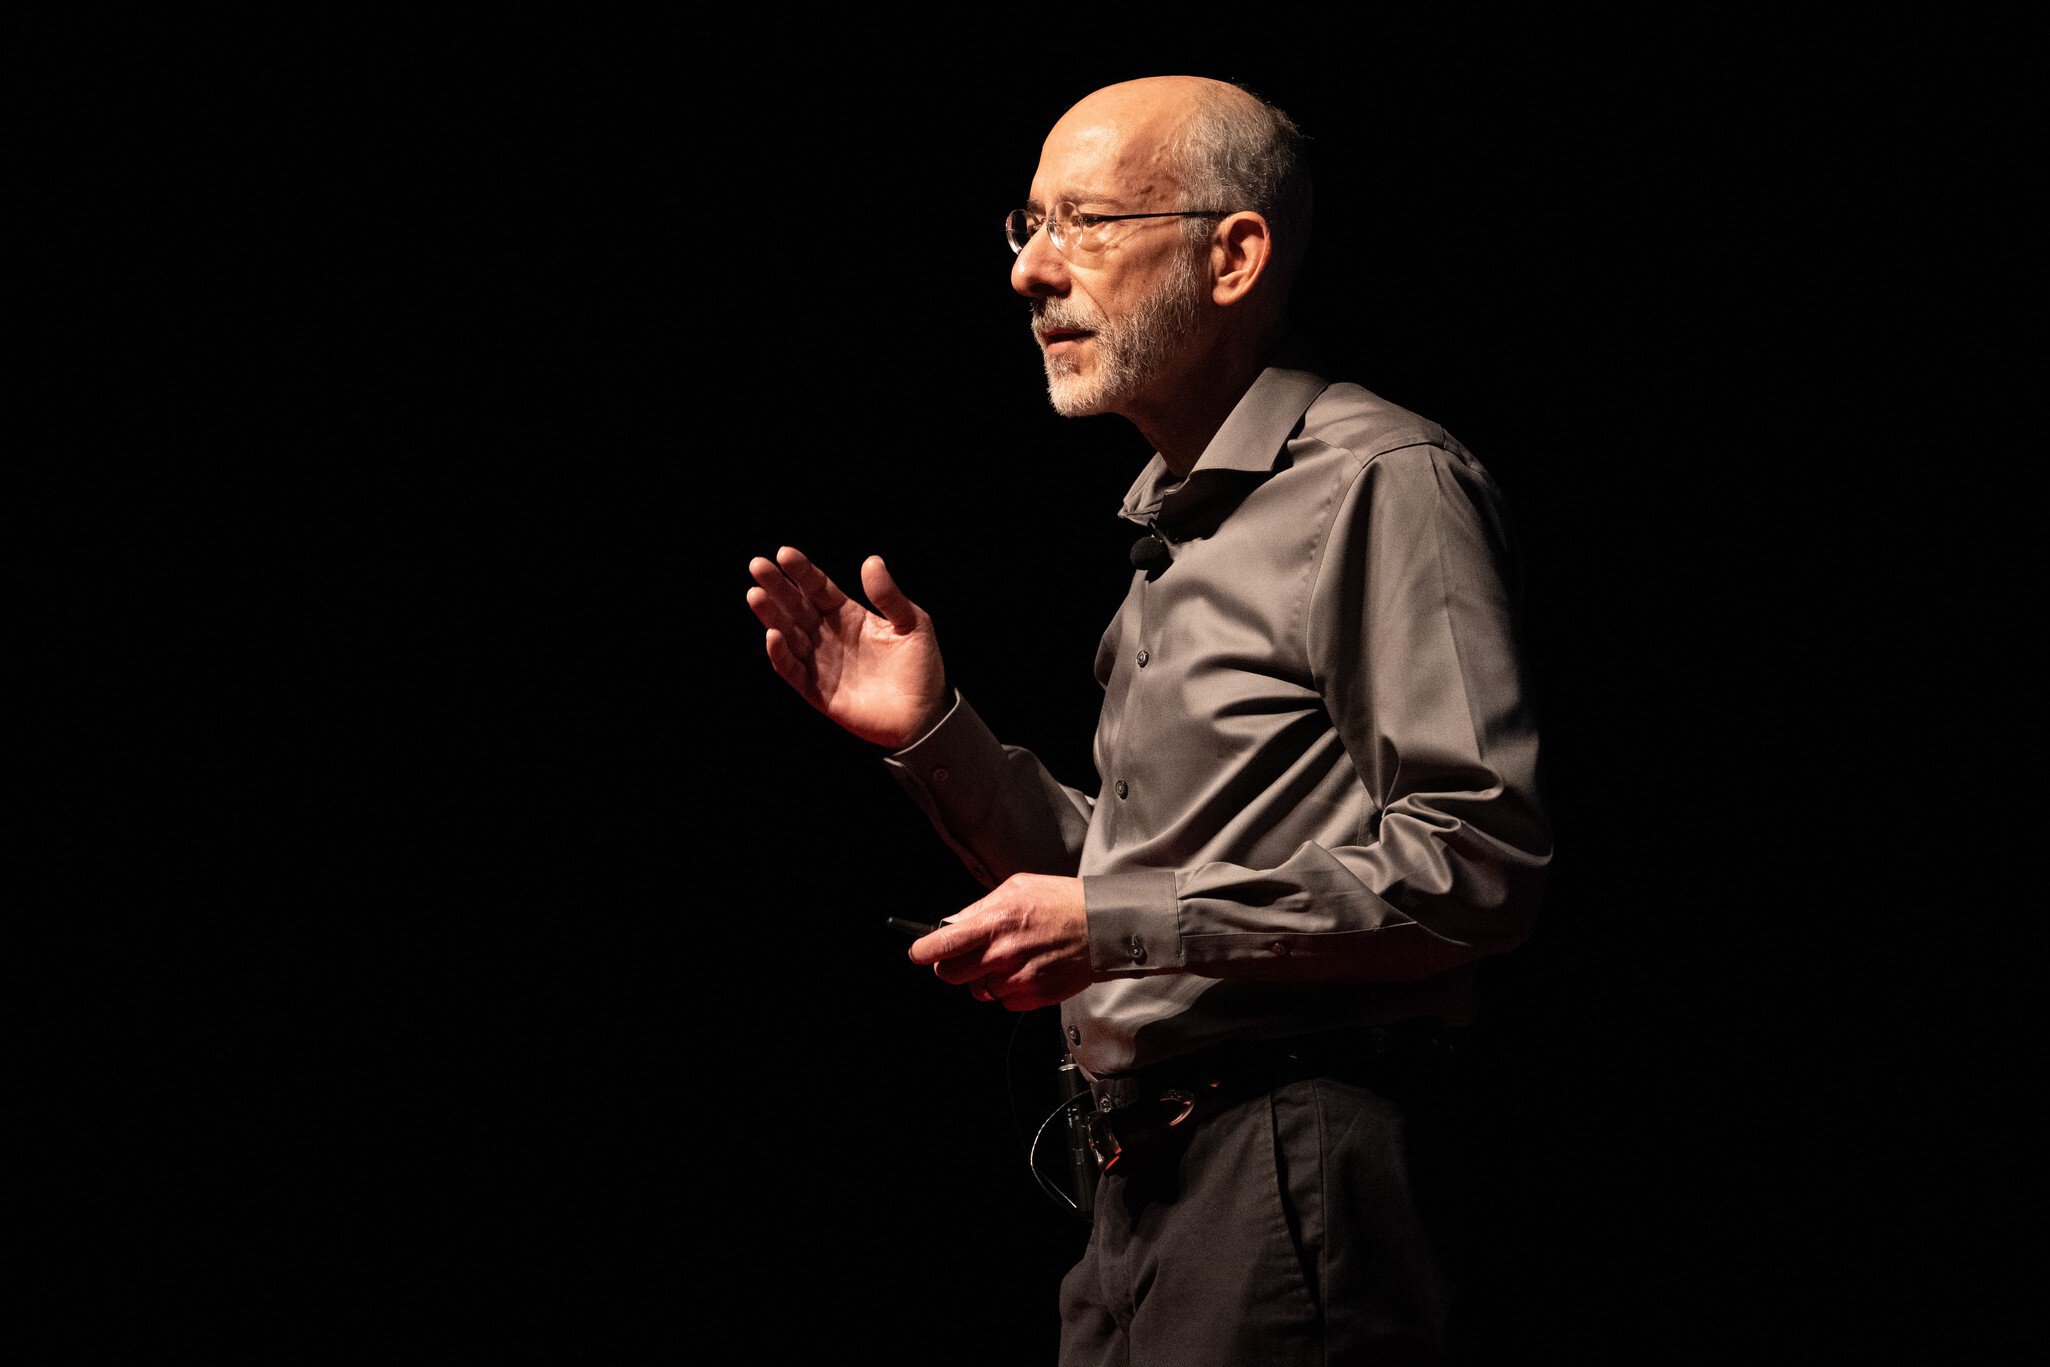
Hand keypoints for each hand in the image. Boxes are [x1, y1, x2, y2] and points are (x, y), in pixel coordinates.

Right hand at [745, 546, 948, 748]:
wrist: (925, 715)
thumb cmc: (921, 667)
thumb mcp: (912, 624)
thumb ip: (889, 596)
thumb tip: (871, 560)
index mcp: (849, 616)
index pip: (819, 588)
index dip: (802, 572)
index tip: (784, 553)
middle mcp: (829, 636)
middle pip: (797, 607)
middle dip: (777, 587)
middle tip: (758, 565)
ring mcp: (821, 663)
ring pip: (788, 635)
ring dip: (771, 616)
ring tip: (756, 595)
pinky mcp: (818, 691)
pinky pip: (793, 671)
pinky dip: (781, 655)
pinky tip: (773, 635)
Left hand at [907, 874, 1092, 1010]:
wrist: (1103, 927)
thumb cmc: (1062, 902)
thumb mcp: (1018, 887)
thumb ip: (981, 907)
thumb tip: (954, 923)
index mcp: (994, 923)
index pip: (942, 945)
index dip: (923, 952)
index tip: (918, 953)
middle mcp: (1001, 954)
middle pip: (951, 975)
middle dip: (950, 967)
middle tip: (963, 957)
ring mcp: (1017, 979)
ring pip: (977, 991)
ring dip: (984, 979)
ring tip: (1007, 960)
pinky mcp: (1033, 997)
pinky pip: (1003, 1001)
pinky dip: (1008, 991)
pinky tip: (1025, 971)